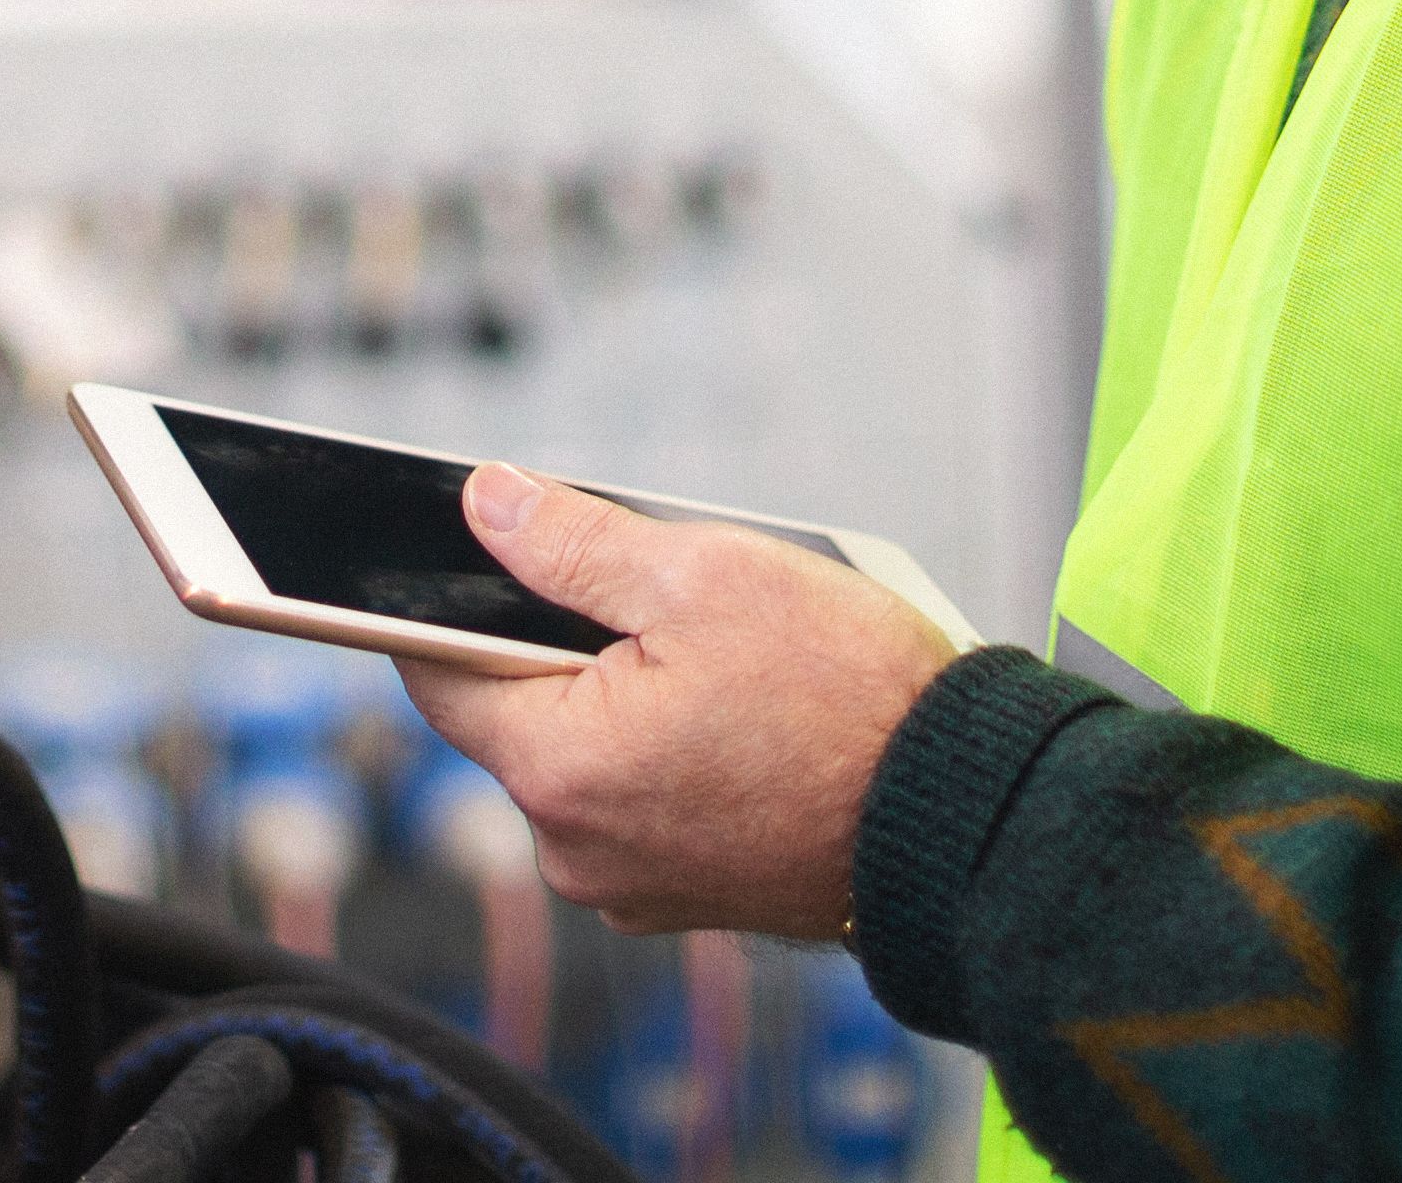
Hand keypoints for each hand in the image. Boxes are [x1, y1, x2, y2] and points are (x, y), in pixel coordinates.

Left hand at [395, 465, 964, 939]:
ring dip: (631, 696)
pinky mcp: (687, 897)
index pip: (439, 672)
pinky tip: (748, 718)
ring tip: (727, 662)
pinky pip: (644, 800)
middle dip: (571, 643)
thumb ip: (574, 540)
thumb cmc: (850, 701)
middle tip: (666, 601)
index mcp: (559, 770)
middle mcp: (575, 849)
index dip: (456, 602)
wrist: (962, 816)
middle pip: (521, 711)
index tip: (491, 556)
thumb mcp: (704, 575)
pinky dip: (673, 751)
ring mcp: (632, 884)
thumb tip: (487, 504)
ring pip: (589, 754)